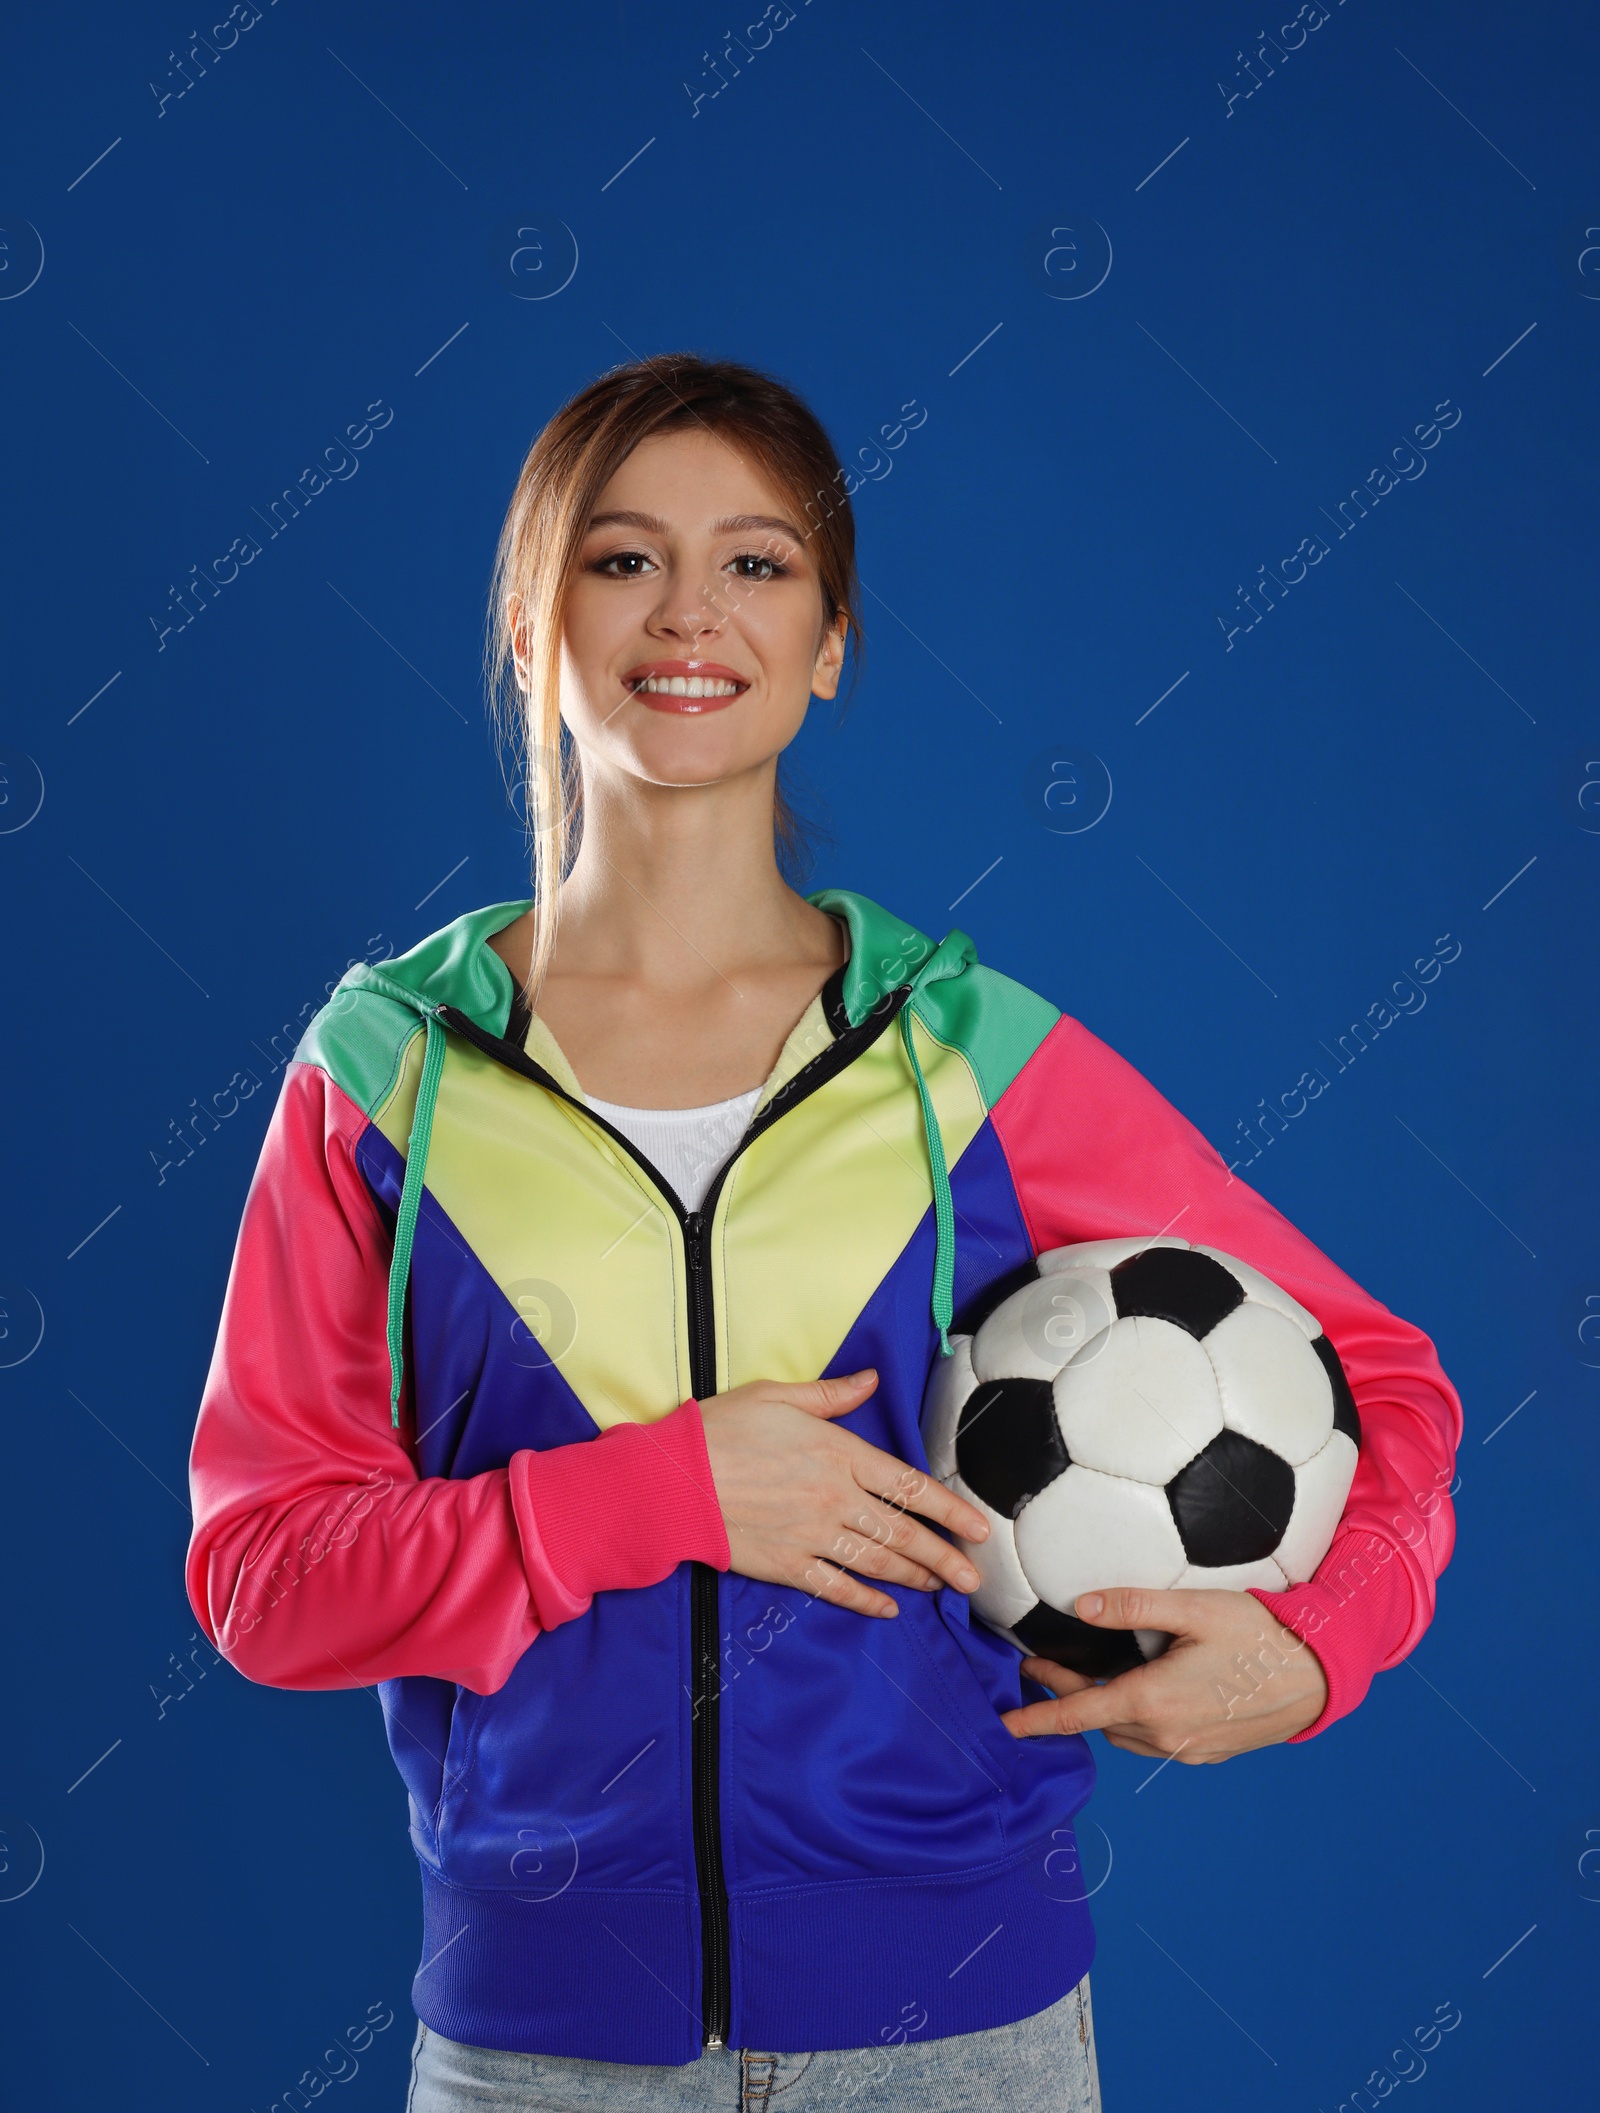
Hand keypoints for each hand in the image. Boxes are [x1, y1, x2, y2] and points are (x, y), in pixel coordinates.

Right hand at [698, 1369, 989, 1617]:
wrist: (671, 1479)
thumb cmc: (721, 1429)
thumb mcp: (778, 1395)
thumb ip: (832, 1394)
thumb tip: (872, 1380)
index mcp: (839, 1453)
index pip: (909, 1485)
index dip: (949, 1510)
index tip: (978, 1529)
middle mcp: (835, 1498)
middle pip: (903, 1534)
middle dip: (944, 1558)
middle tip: (974, 1578)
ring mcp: (812, 1536)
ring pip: (878, 1563)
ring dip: (915, 1578)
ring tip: (941, 1588)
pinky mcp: (786, 1564)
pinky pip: (836, 1587)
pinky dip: (865, 1601)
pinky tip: (888, 1609)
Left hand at [1000, 1587, 1328, 1759]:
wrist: (1316, 1678)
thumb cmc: (1258, 1636)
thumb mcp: (1194, 1609)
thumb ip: (1134, 1605)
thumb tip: (1081, 1605)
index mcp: (1154, 1700)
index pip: (1078, 1713)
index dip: (1038, 1717)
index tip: (1005, 1723)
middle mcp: (1165, 1734)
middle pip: (1098, 1721)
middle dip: (1065, 1698)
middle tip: (1039, 1669)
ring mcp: (1187, 1749)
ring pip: (1125, 1735)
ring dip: (1101, 1712)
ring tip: (1087, 1680)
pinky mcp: (1206, 1753)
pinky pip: (1155, 1742)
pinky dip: (1134, 1722)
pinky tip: (1140, 1695)